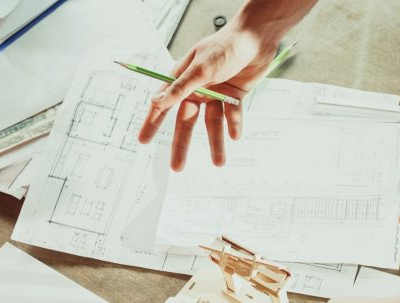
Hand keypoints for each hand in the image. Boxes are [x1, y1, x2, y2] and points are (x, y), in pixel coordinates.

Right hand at [137, 23, 279, 169]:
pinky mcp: (234, 97)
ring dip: (216, 143)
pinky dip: (234, 124)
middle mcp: (197, 89)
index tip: (143, 141)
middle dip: (182, 145)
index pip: (163, 105)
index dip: (152, 123)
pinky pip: (232, 115)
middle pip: (187, 122)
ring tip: (219, 163)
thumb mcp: (201, 67)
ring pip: (212, 124)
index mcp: (182, 79)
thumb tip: (158, 102)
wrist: (256, 38)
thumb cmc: (225, 46)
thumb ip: (182, 87)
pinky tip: (235, 136)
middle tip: (177, 168)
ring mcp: (216, 94)